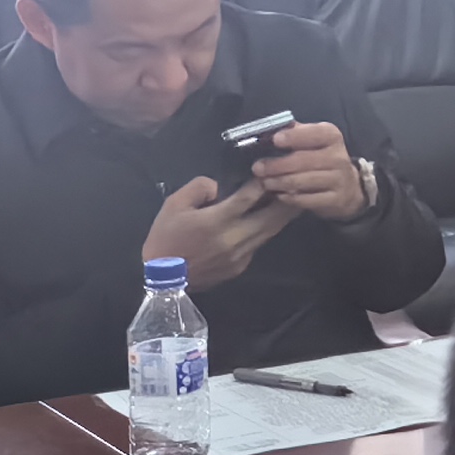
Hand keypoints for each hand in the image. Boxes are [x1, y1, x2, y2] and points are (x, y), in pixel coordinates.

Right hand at [146, 171, 294, 293]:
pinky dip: (263, 232)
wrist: (160, 281)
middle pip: (272, 217)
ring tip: (288, 201)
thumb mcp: (173, 205)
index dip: (263, 183)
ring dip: (280, 216)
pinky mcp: (239, 268)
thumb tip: (219, 186)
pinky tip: (263, 222)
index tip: (269, 173)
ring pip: (269, 232)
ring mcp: (240, 256)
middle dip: (286, 200)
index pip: (250, 197)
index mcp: (217, 221)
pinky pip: (258, 245)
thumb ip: (198, 188)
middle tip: (294, 185)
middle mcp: (234, 238)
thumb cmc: (164, 240)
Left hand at [250, 119, 370, 222]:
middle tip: (257, 168)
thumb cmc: (323, 160)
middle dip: (277, 164)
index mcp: (332, 137)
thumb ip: (296, 133)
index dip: (294, 137)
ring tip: (265, 182)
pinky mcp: (336, 200)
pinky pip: (307, 200)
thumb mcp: (315, 141)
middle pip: (302, 160)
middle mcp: (339, 157)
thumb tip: (271, 129)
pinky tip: (279, 195)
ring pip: (302, 181)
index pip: (314, 134)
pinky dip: (289, 197)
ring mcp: (339, 180)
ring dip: (279, 182)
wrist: (349, 187)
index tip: (275, 140)